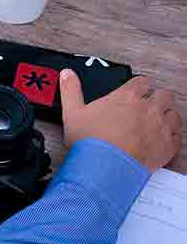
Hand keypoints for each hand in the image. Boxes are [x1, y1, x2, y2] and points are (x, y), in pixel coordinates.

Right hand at [60, 69, 181, 171]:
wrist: (105, 168)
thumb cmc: (91, 141)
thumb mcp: (72, 113)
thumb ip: (71, 90)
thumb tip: (67, 74)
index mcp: (127, 97)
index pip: (141, 81)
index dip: (138, 86)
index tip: (133, 92)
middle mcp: (147, 108)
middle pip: (163, 95)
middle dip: (155, 98)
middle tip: (145, 107)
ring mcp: (160, 127)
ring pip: (174, 114)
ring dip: (166, 116)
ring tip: (155, 122)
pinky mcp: (168, 146)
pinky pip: (177, 136)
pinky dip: (171, 137)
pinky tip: (161, 140)